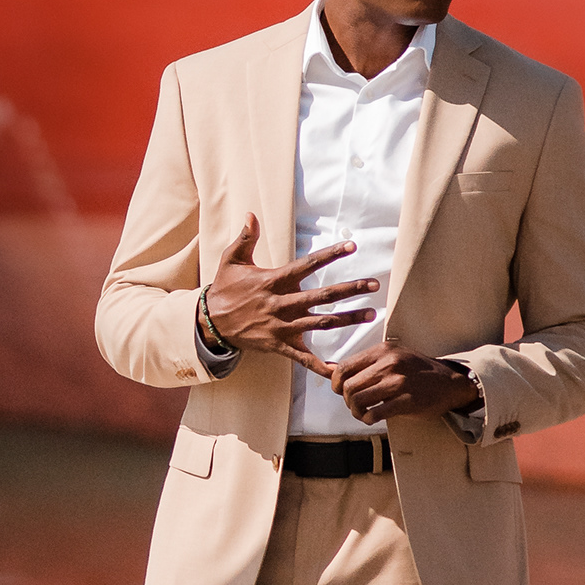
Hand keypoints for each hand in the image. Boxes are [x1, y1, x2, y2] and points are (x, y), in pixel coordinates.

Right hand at [202, 214, 376, 374]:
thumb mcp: (231, 260)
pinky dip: (321, 366)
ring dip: (348, 319)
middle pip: (323, 296)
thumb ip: (245, 237)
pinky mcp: (280, 345)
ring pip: (322, 323)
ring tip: (371, 314)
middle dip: (350, 289)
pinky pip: (304, 358)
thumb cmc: (224, 289)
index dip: (330, 255)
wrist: (210, 323)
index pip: (308, 265)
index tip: (352, 247)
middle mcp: (282, 304)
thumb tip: (251, 214)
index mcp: (274, 281)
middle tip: (374, 284)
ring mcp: (283, 326)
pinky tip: (340, 370)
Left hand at [330, 343, 480, 423]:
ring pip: (358, 400)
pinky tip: (373, 418)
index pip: (344, 367)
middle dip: (347, 401)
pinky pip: (375, 413)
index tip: (341, 392)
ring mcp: (398, 382)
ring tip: (363, 414)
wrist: (450, 382)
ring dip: (356, 412)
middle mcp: (389, 364)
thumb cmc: (417, 370)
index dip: (336, 384)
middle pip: (349, 387)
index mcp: (383, 351)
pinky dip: (368, 419)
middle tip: (355, 406)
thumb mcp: (393, 356)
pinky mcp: (407, 401)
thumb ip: (366, 363)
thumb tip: (330, 369)